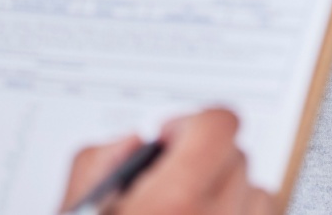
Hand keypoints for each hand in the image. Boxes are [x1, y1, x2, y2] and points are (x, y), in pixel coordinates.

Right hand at [60, 108, 275, 214]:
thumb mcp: (76, 208)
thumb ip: (99, 163)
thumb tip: (132, 142)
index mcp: (174, 201)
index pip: (220, 124)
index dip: (192, 124)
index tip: (169, 140)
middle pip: (236, 155)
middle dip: (205, 159)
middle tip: (169, 180)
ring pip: (256, 190)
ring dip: (227, 190)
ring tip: (188, 208)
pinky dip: (238, 214)